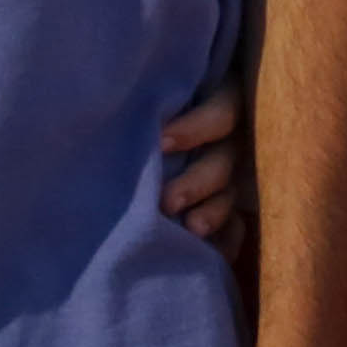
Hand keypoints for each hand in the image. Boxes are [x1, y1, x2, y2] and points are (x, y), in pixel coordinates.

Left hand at [157, 81, 246, 252]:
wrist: (156, 126)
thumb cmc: (151, 102)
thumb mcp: (166, 91)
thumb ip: (156, 102)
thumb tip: (109, 99)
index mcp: (224, 102)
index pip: (222, 112)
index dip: (196, 128)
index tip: (162, 142)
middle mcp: (232, 141)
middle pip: (223, 162)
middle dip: (197, 183)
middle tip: (168, 202)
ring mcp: (234, 176)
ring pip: (228, 196)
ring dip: (212, 213)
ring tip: (192, 230)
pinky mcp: (233, 207)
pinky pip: (237, 228)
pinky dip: (227, 243)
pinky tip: (213, 256)